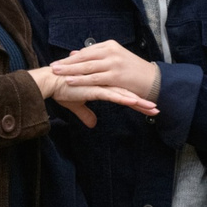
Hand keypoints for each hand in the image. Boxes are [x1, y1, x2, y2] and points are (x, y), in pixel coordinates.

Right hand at [32, 64, 156, 127]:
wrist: (50, 82)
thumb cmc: (61, 90)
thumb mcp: (76, 106)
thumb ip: (86, 114)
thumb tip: (93, 124)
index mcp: (102, 84)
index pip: (123, 92)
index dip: (135, 100)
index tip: (147, 106)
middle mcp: (104, 82)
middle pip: (128, 92)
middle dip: (142, 102)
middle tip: (156, 109)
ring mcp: (100, 84)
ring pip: (124, 94)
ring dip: (139, 102)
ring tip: (152, 109)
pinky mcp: (94, 88)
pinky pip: (112, 94)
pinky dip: (124, 99)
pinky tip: (134, 102)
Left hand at [48, 40, 161, 102]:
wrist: (153, 80)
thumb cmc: (133, 72)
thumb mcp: (114, 59)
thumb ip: (95, 57)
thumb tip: (75, 54)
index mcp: (109, 46)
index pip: (86, 51)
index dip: (71, 57)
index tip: (58, 61)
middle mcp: (111, 51)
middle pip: (84, 57)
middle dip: (66, 62)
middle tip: (52, 66)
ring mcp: (113, 63)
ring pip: (87, 66)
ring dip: (70, 70)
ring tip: (56, 73)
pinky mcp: (116, 75)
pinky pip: (94, 78)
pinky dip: (81, 79)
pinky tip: (70, 81)